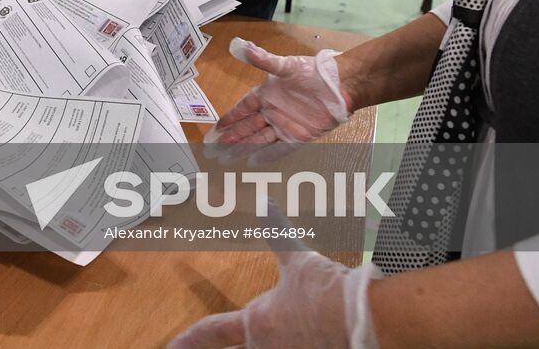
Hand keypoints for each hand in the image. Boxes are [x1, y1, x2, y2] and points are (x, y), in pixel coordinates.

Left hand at [170, 246, 381, 348]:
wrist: (366, 321)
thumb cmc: (330, 293)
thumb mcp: (299, 260)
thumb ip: (278, 233)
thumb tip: (265, 203)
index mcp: (258, 322)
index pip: (212, 332)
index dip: (190, 340)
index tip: (171, 346)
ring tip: (262, 344)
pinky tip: (304, 345)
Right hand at [202, 37, 351, 164]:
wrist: (340, 86)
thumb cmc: (313, 72)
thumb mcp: (286, 65)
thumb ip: (263, 60)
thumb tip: (242, 46)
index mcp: (267, 94)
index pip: (243, 108)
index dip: (230, 117)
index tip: (217, 127)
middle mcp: (273, 111)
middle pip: (247, 127)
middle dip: (230, 138)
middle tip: (214, 148)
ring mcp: (284, 125)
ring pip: (258, 139)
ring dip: (242, 148)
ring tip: (226, 157)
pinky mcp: (298, 136)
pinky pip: (279, 148)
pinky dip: (266, 155)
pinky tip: (252, 161)